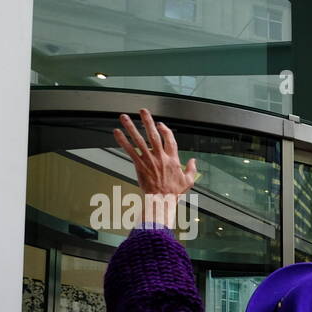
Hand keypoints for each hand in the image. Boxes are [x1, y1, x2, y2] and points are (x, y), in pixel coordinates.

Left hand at [113, 110, 197, 226]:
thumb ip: (192, 169)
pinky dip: (122, 141)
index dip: (165, 130)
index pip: (169, 139)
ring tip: (124, 117)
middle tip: (143, 111)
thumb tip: (194, 161)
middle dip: (148, 121)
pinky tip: (116, 132)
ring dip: (131, 127)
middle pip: (153, 135)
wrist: (161, 200)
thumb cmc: (173, 192)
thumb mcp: (188, 181)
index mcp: (173, 159)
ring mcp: (149, 160)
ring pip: (139, 140)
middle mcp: (161, 157)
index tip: (160, 124)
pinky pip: (129, 150)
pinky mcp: (139, 165)